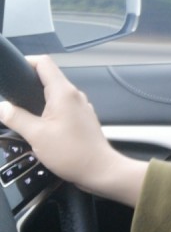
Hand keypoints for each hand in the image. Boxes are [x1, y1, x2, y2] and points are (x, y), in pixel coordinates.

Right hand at [0, 56, 145, 205]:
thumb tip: (1, 106)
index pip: (44, 63)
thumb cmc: (72, 153)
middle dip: (28, 84)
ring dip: (38, 99)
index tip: (13, 71)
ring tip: (22, 111)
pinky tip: (40, 125)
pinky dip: (49, 111)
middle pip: (49, 78)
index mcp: (64, 93)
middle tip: (12, 96)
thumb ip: (15, 118)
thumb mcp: (36, 135)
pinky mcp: (83, 118)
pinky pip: (63, 107)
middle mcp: (75, 95)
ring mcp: (81, 107)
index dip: (26, 62)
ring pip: (55, 94)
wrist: (100, 170)